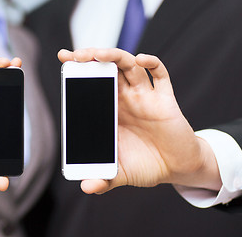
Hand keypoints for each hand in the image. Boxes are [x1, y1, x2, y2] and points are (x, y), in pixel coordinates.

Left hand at [58, 48, 220, 193]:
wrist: (177, 168)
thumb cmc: (147, 165)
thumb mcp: (121, 174)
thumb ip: (104, 180)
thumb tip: (87, 187)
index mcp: (110, 111)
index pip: (92, 83)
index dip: (79, 69)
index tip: (64, 59)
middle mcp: (125, 99)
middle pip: (107, 67)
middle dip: (92, 56)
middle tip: (75, 55)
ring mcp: (145, 96)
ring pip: (129, 66)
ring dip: (114, 56)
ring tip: (99, 54)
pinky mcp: (165, 100)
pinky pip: (159, 75)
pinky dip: (152, 62)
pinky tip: (141, 59)